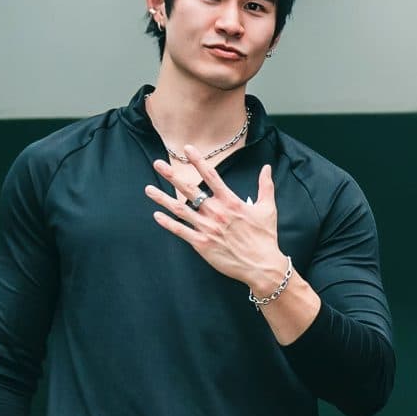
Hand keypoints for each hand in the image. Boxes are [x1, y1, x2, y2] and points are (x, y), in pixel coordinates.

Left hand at [145, 147, 289, 289]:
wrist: (262, 266)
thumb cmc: (265, 237)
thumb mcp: (268, 208)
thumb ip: (265, 186)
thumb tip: (267, 168)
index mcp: (231, 201)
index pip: (211, 176)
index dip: (198, 161)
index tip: (187, 149)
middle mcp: (216, 212)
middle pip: (190, 190)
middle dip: (172, 176)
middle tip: (157, 164)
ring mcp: (207, 228)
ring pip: (180, 210)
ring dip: (163, 198)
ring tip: (148, 189)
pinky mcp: (202, 244)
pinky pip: (181, 231)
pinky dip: (168, 223)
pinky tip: (157, 215)